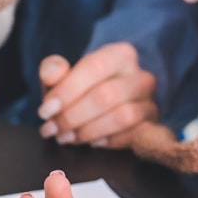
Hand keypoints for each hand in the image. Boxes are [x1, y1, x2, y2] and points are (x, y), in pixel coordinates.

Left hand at [37, 43, 157, 148]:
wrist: (107, 103)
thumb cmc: (83, 88)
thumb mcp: (63, 76)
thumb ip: (53, 71)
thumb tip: (52, 72)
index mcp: (121, 55)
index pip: (94, 68)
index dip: (67, 91)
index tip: (45, 110)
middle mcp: (141, 76)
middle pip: (107, 96)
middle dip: (73, 116)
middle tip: (52, 129)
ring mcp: (151, 102)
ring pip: (122, 117)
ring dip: (89, 131)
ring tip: (67, 137)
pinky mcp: (152, 126)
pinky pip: (133, 136)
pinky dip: (108, 142)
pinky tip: (92, 142)